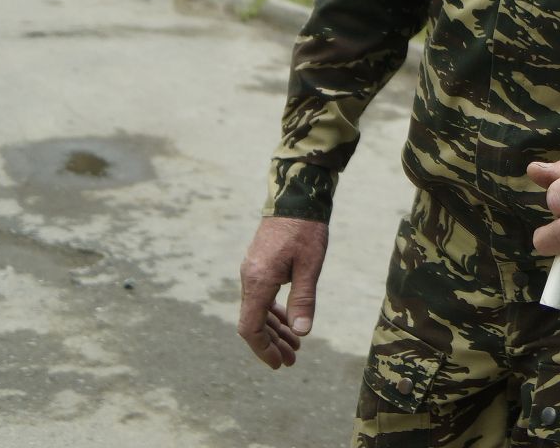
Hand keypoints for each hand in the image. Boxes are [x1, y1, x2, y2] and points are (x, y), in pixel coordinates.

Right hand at [237, 216, 327, 368]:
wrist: (296, 197)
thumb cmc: (306, 230)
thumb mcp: (309, 267)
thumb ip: (303, 299)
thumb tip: (301, 332)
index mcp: (258, 281)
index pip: (250, 328)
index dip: (262, 349)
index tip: (278, 363)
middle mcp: (249, 279)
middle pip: (253, 323)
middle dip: (271, 344)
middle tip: (291, 361)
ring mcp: (252, 271)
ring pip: (257, 311)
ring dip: (274, 330)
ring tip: (294, 346)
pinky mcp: (259, 265)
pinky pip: (261, 297)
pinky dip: (274, 313)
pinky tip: (289, 321)